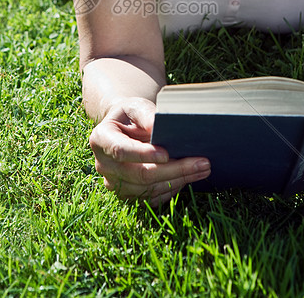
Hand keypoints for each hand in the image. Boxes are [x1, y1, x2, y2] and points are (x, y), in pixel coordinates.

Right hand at [89, 97, 210, 206]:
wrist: (123, 129)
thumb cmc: (130, 115)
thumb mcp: (135, 106)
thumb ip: (145, 114)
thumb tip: (157, 126)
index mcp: (100, 139)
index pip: (121, 150)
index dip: (143, 154)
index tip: (167, 153)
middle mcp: (104, 165)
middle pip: (140, 174)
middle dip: (174, 169)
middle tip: (202, 162)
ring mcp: (114, 183)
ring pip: (149, 189)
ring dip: (178, 180)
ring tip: (203, 168)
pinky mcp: (127, 194)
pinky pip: (152, 197)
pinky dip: (172, 188)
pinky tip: (189, 177)